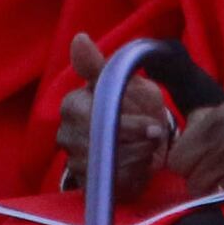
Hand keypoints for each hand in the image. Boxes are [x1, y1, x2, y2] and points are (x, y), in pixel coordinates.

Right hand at [54, 34, 173, 187]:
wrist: (146, 136)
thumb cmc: (132, 103)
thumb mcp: (124, 81)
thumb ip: (100, 64)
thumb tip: (79, 39)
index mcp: (72, 104)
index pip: (94, 118)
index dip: (127, 125)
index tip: (153, 124)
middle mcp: (67, 135)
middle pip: (101, 145)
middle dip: (136, 142)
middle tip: (157, 137)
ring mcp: (75, 162)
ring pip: (109, 166)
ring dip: (138, 158)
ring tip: (151, 149)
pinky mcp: (88, 185)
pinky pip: (112, 186)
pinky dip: (134, 177)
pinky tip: (142, 166)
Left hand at [170, 99, 223, 192]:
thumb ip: (217, 120)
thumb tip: (190, 130)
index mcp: (222, 116)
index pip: (178, 150)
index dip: (187, 159)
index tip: (198, 164)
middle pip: (183, 169)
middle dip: (193, 175)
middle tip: (213, 176)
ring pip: (199, 187)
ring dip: (209, 190)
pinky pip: (222, 197)